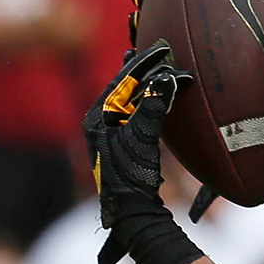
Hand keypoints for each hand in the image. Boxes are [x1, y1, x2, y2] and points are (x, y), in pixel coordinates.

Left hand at [83, 44, 187, 263]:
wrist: (130, 213)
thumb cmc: (131, 177)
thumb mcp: (143, 138)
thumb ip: (154, 105)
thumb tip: (167, 77)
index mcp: (97, 119)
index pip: (119, 82)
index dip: (140, 64)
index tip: (160, 50)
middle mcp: (100, 124)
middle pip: (120, 88)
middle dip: (140, 70)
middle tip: (158, 51)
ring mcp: (110, 136)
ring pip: (128, 101)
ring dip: (145, 84)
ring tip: (157, 66)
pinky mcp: (123, 147)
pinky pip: (135, 115)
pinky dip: (148, 101)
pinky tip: (157, 96)